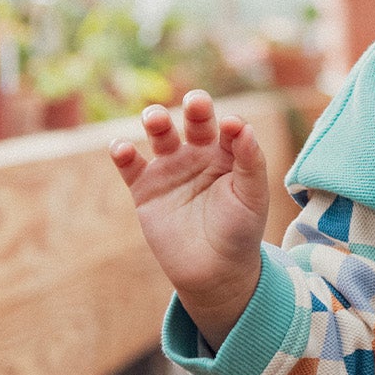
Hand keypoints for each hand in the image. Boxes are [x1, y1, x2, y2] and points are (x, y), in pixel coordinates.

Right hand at [111, 90, 269, 347]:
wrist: (213, 272)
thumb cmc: (240, 232)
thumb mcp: (252, 197)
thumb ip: (250, 162)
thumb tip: (243, 126)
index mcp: (229, 153)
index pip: (230, 128)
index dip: (231, 125)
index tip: (231, 127)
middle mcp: (199, 154)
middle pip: (195, 122)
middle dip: (195, 109)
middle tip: (195, 102)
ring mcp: (171, 168)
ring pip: (161, 135)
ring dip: (156, 121)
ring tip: (155, 119)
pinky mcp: (146, 188)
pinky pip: (131, 165)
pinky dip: (123, 153)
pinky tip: (122, 148)